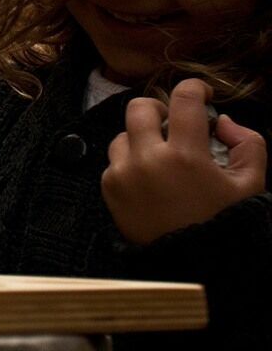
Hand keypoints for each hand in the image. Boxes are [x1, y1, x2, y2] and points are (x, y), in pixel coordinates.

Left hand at [102, 77, 266, 244]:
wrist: (194, 272)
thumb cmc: (225, 227)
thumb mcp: (251, 188)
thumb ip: (248, 145)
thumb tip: (223, 122)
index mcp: (186, 156)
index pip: (183, 99)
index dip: (193, 88)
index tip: (200, 93)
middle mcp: (148, 159)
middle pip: (140, 107)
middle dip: (159, 110)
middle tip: (174, 124)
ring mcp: (124, 173)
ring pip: (124, 134)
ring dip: (142, 140)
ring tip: (163, 161)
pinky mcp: (109, 189)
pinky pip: (114, 162)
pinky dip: (130, 165)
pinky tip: (150, 183)